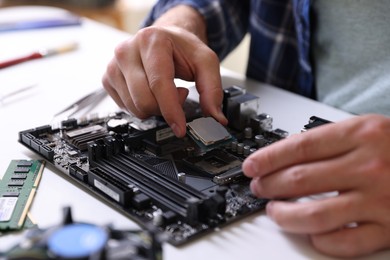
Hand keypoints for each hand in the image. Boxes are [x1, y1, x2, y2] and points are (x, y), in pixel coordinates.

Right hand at [102, 6, 226, 136]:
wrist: (164, 38)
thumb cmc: (181, 48)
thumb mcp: (205, 62)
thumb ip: (213, 89)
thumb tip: (215, 117)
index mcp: (151, 41)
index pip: (159, 84)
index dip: (171, 110)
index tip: (180, 128)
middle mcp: (127, 51)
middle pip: (144, 100)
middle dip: (165, 108)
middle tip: (178, 94)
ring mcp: (114, 65)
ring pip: (134, 108)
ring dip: (154, 108)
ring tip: (164, 91)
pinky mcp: (108, 78)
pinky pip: (125, 108)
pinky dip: (141, 107)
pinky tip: (149, 92)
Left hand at [242, 114, 389, 256]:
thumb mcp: (371, 130)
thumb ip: (332, 141)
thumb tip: (285, 156)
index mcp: (362, 134)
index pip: (299, 146)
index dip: (268, 158)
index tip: (252, 166)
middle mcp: (370, 165)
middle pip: (300, 179)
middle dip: (269, 185)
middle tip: (259, 188)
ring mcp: (380, 199)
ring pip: (315, 214)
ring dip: (285, 215)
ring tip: (274, 211)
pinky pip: (345, 242)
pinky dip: (321, 240)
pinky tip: (311, 234)